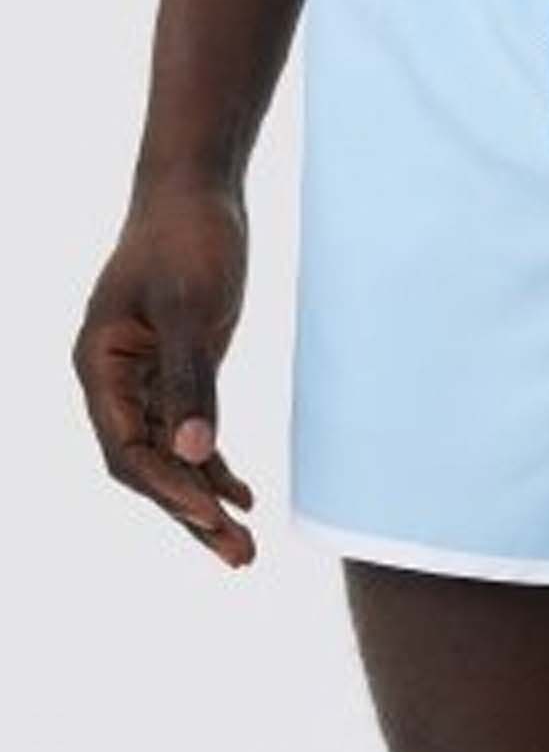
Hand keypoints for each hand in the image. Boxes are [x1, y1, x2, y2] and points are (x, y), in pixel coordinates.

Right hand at [73, 182, 255, 569]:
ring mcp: (143, 381)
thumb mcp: (194, 307)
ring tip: (246, 549)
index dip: (170, 487)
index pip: (127, 450)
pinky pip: (190, 435)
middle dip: (189, 514)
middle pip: (146, 468)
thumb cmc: (188, 239)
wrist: (196, 192)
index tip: (215, 511)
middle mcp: (112, 382)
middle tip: (239, 558)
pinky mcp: (176, 374)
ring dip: (205, 502)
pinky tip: (245, 497)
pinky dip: (214, 467)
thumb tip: (197, 452)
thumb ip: (192, 380)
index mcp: (98, 366)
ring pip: (170, 459)